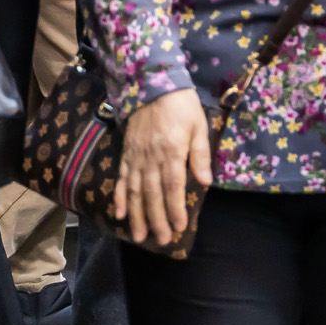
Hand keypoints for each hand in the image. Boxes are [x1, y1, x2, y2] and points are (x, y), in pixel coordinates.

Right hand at [116, 87, 211, 245]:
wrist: (152, 84)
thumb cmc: (182, 106)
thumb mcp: (199, 125)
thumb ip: (200, 154)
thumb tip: (205, 181)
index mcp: (172, 152)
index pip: (174, 186)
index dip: (176, 208)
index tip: (180, 227)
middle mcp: (151, 158)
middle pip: (154, 194)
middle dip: (157, 219)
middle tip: (162, 239)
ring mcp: (136, 157)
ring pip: (136, 192)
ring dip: (138, 215)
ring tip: (140, 236)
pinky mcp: (126, 154)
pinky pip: (122, 179)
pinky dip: (120, 197)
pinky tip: (120, 213)